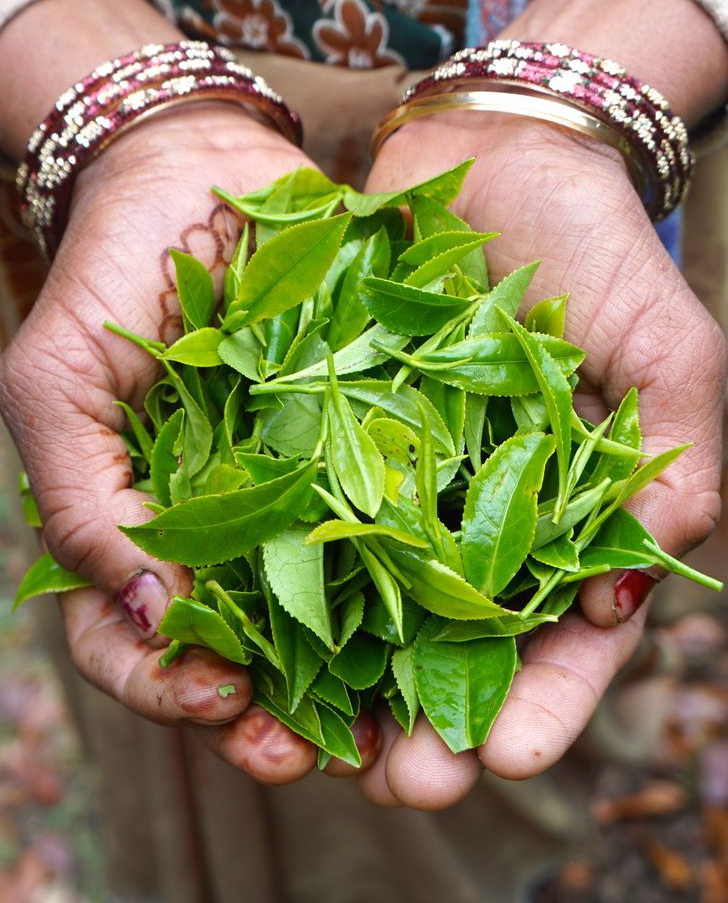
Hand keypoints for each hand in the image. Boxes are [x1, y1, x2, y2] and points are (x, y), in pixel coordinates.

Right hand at [0, 104, 382, 783]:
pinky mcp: (362, 442)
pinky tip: (436, 614)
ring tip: (379, 722)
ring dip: (346, 676)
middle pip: (240, 649)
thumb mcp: (54, 383)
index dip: (169, 687)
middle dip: (268, 712)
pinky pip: (388, 521)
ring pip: (320, 608)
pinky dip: (408, 578)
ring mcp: (295, 487)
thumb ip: (76, 498)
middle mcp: (221, 523)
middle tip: (307, 750)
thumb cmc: (110, 272)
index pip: (137, 642)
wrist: (195, 170)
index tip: (218, 698)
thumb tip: (146, 618)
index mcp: (138, 525)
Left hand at [355, 109, 724, 808]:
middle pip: (462, 642)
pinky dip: (292, 575)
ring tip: (319, 744)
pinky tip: (264, 630)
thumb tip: (636, 585)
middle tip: (398, 783)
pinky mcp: (338, 432)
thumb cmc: (601, 251)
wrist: (503, 158)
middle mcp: (486, 509)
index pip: (568, 633)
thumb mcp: (670, 350)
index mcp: (573, 509)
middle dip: (435, 718)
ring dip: (352, 677)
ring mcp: (408, 476)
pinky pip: (312, 512)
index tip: (510, 757)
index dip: (547, 701)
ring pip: (377, 601)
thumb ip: (677, 464)